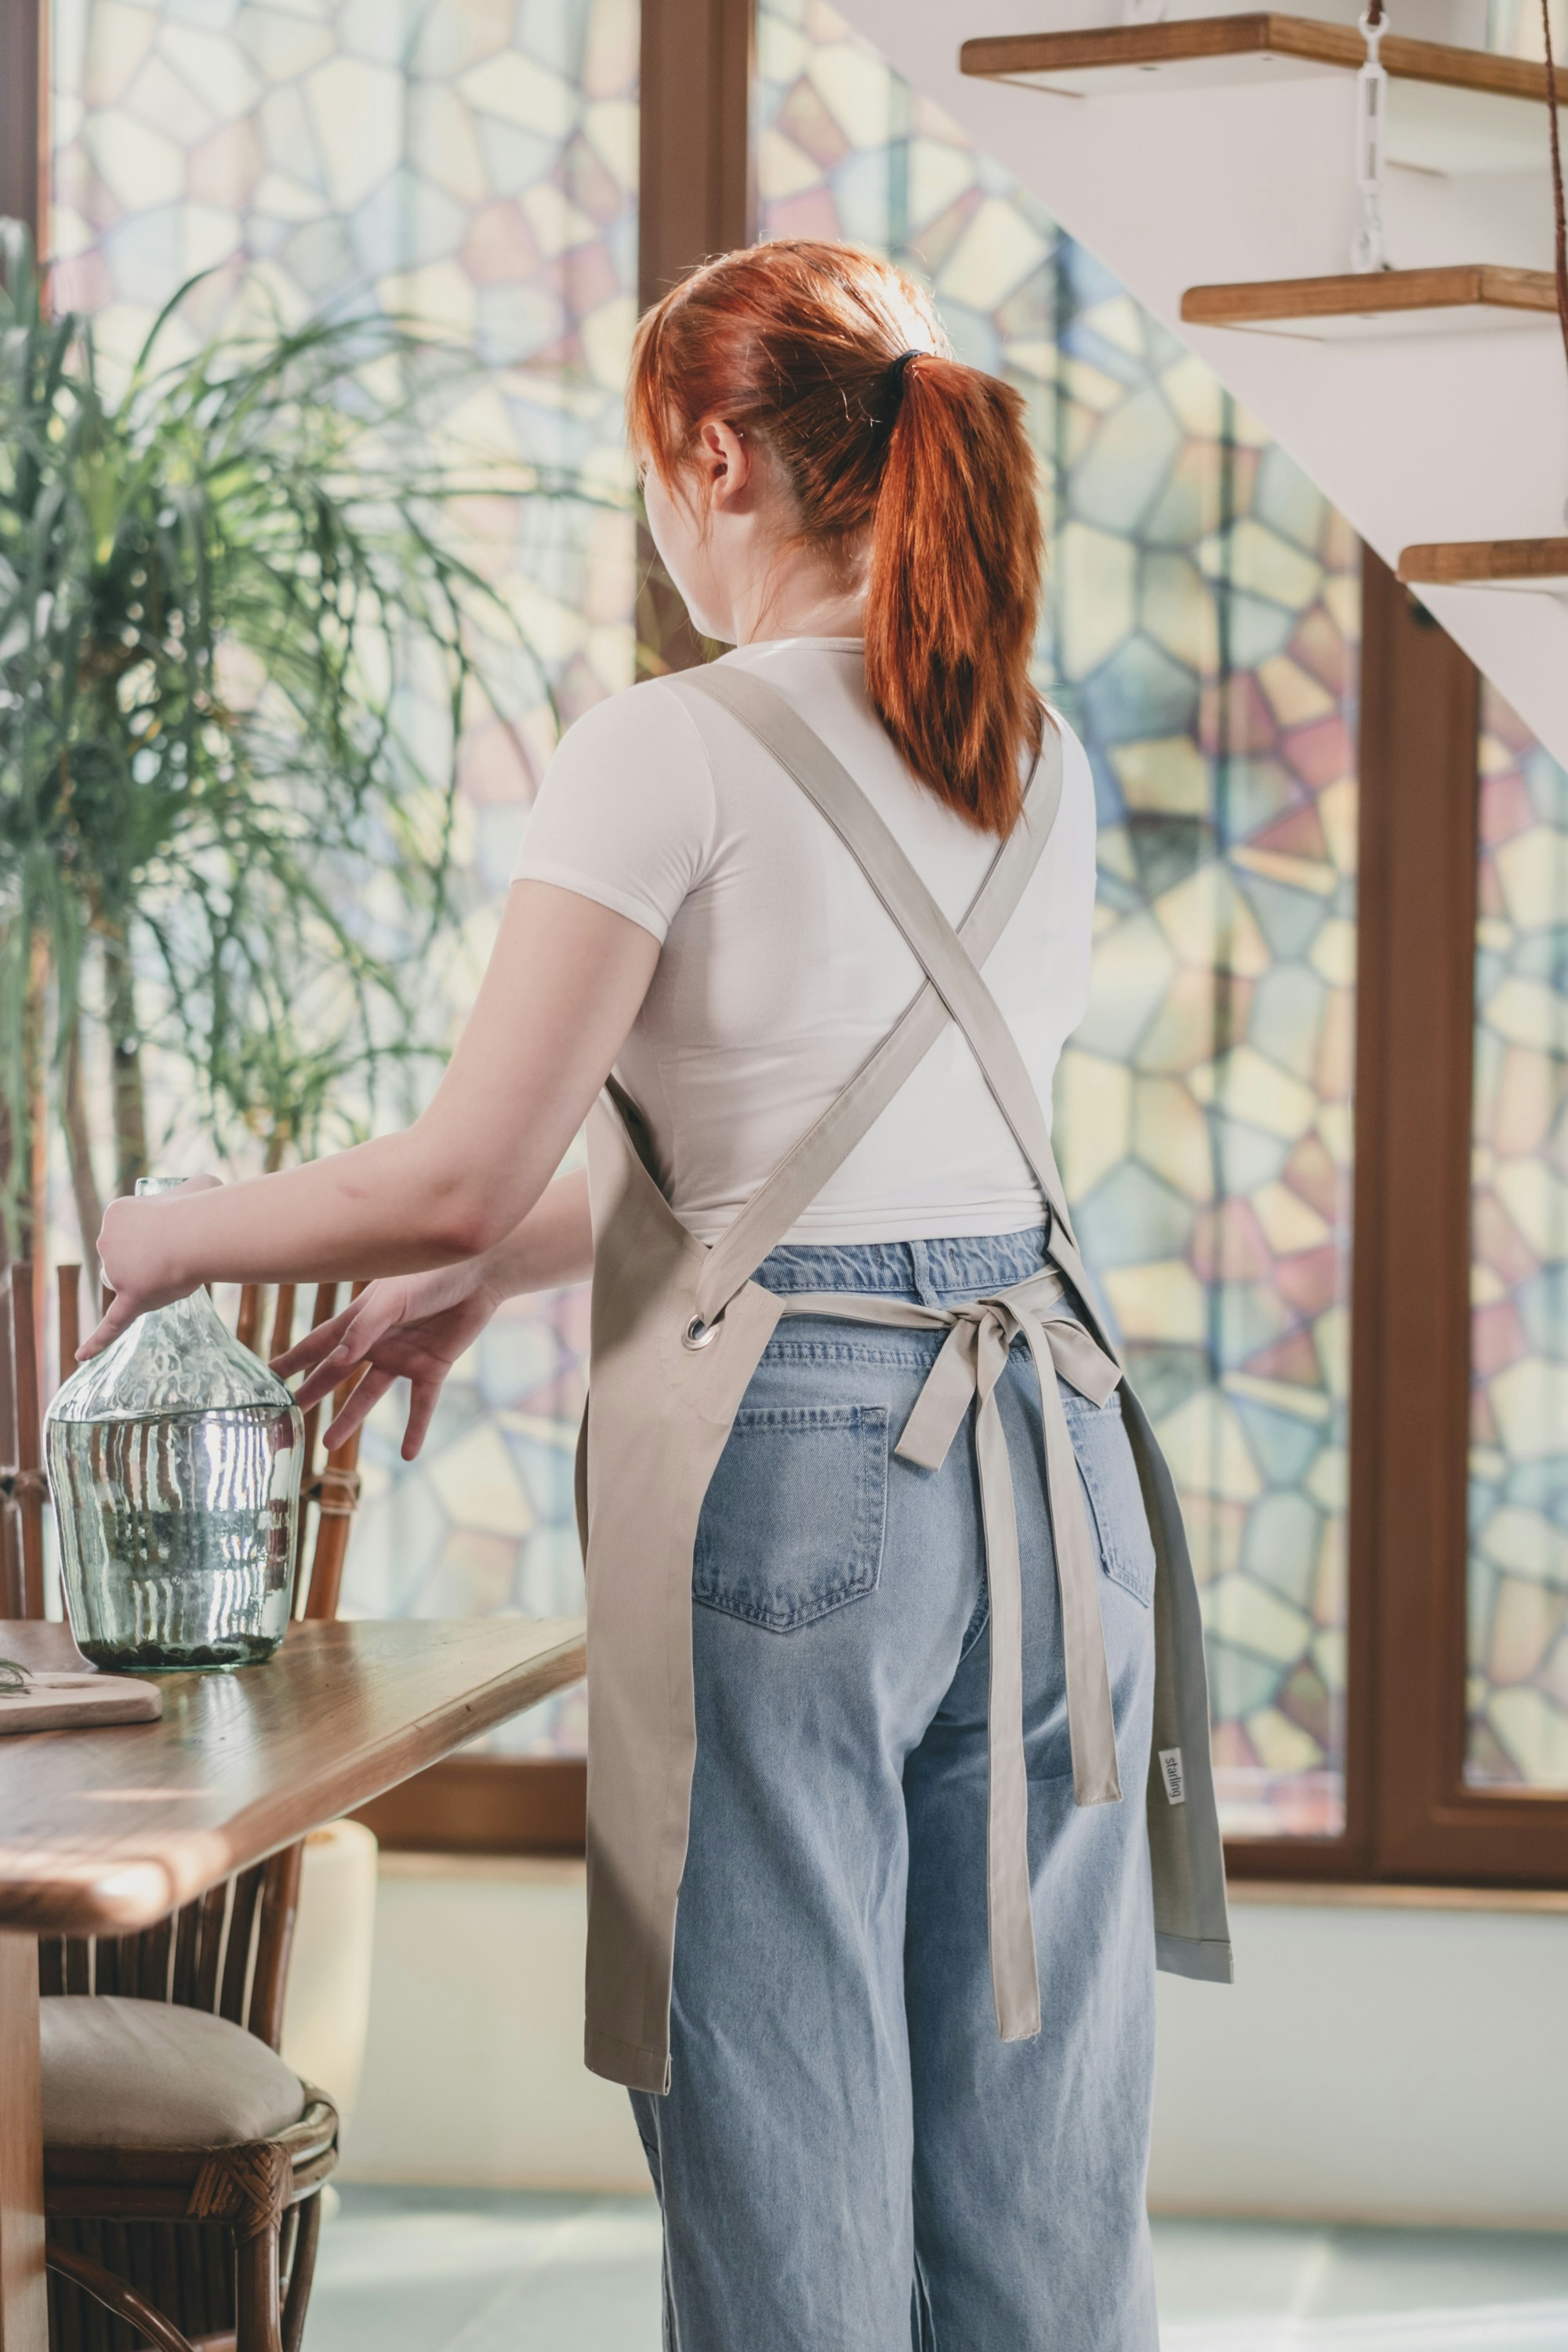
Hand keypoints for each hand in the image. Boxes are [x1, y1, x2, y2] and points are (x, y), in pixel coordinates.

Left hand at [79, 1175, 224, 1359]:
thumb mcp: (199, 1185)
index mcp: (115, 1213)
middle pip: (117, 1259)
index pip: (127, 1230)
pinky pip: (111, 1324)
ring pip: (119, 1283)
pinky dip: (96, 1341)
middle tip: (177, 1251)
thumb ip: (195, 1190)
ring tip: (172, 1270)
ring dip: (140, 1281)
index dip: (156, 1233)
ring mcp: (115, 1272)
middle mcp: (106, 1242)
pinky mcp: (129, 1298)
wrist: (198, 1233)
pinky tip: (81, 1356)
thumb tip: (206, 1194)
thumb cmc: (201, 1208)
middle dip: (143, 1258)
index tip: (177, 1229)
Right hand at [270, 1261, 504, 1458]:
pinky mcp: (432, 1368)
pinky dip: (415, 1429)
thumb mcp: (391, 1299)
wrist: (478, 1274)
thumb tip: (336, 1361)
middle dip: (311, 1394)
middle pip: (336, 1374)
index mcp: (359, 1320)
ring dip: (349, 1419)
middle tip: (287, 1418)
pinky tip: (407, 1454)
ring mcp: (402, 1357)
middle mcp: (376, 1342)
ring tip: (327, 1444)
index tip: (265, 1377)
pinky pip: (421, 1405)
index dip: (291, 1361)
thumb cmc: (429, 1274)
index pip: (316, 1345)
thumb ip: (364, 1329)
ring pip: (368, 1395)